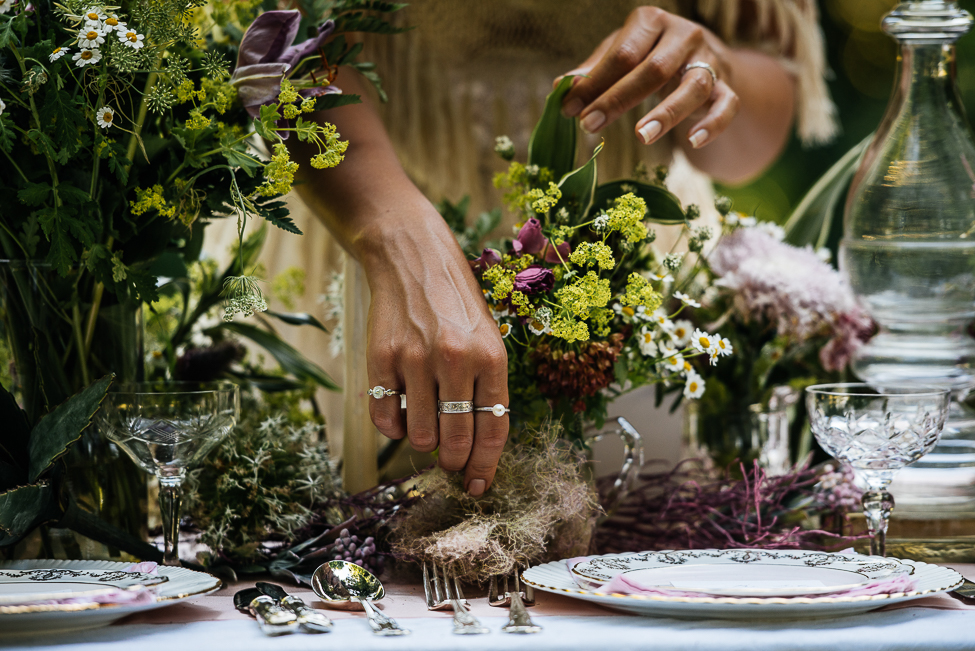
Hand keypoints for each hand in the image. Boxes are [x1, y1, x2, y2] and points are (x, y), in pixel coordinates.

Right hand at [360, 205, 508, 495]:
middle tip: (449, 461)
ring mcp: (416, 359)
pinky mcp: (381, 358)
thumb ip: (486, 389)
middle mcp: (456, 359)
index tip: (478, 485)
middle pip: (457, 442)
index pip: (494, 429)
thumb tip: (477, 449)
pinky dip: (394, 428)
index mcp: (491, 357)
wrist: (412, 259)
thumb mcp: (487, 339)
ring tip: (426, 424)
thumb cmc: (456, 305)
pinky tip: (402, 411)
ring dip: (424, 443)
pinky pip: (386, 420)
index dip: (486, 466)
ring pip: (420, 437)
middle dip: (454, 463)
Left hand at [560, 6, 739, 149]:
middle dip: (619, 99)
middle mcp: (684, 36)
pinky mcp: (728, 86)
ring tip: (640, 136)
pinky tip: (694, 141)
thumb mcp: (622, 55)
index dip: (595, 83)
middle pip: (654, 69)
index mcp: (652, 22)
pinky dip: (713, 123)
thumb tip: (560, 88)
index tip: (570, 110)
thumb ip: (594, 71)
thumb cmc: (650, 56)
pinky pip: (727, 105)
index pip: (623, 53)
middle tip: (590, 125)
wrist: (704, 58)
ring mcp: (710, 60)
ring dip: (666, 113)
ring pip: (693, 86)